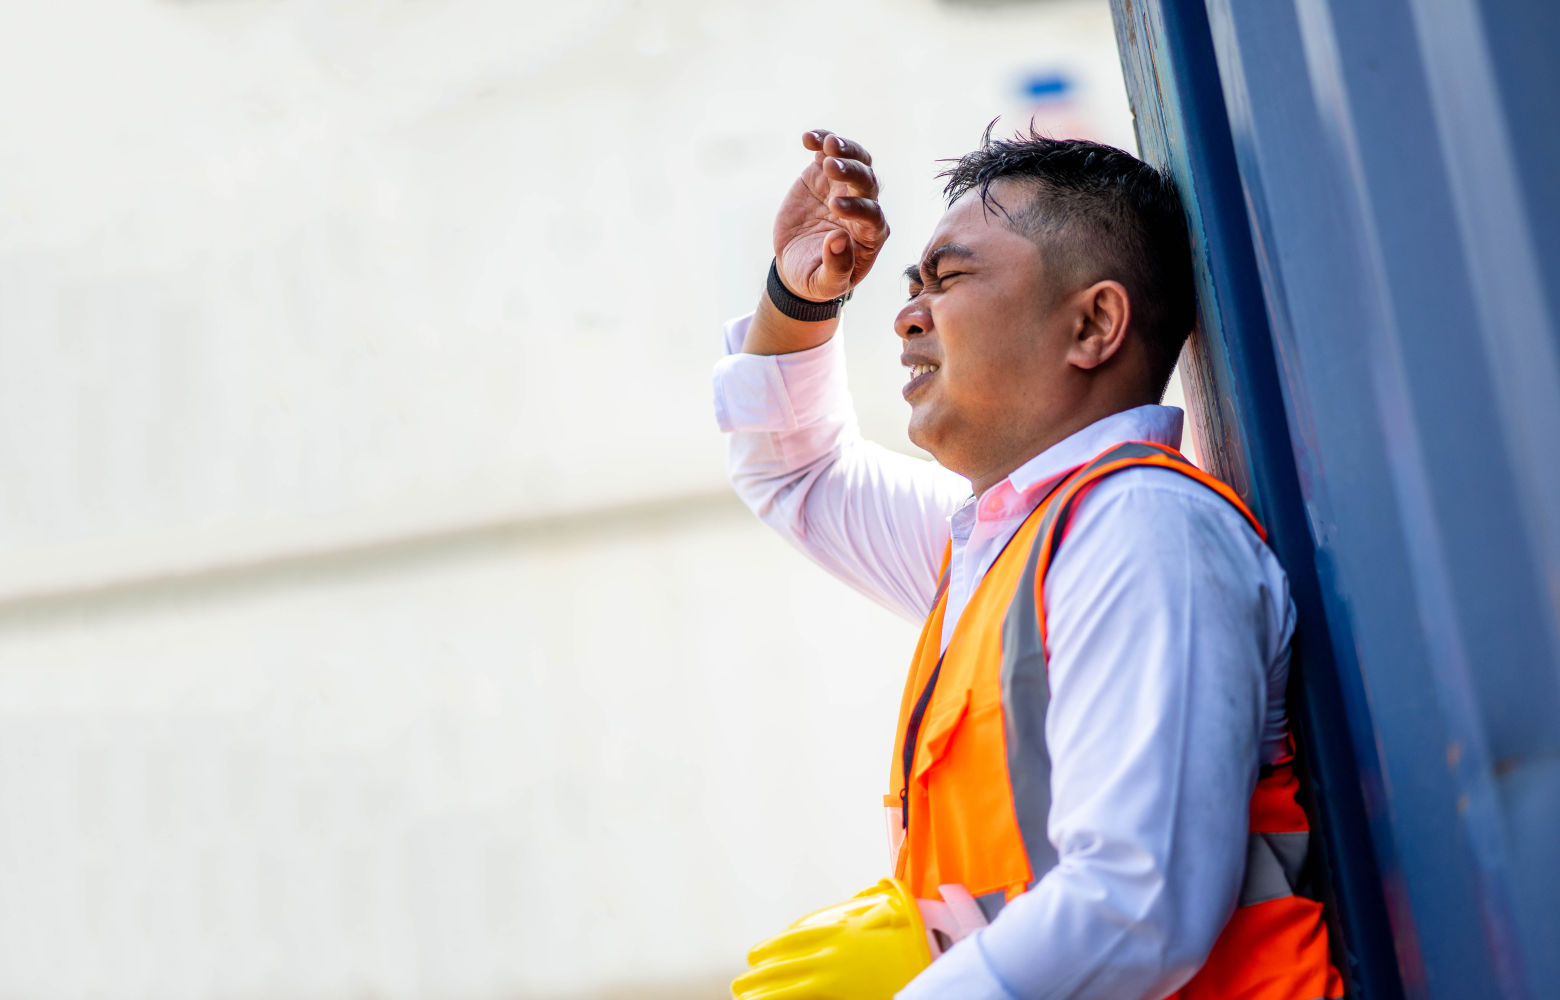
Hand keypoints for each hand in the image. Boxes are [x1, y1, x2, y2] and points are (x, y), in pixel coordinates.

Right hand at [772, 130, 888, 301]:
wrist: (796, 262)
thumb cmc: (816, 277)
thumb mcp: (824, 284)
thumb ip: (836, 268)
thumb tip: (837, 241)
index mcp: (870, 235)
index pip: (872, 216)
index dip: (857, 209)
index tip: (835, 207)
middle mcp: (863, 206)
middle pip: (867, 183)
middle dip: (852, 172)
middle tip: (832, 167)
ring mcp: (844, 187)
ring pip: (856, 161)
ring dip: (844, 150)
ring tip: (827, 145)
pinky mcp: (823, 174)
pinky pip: (827, 153)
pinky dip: (821, 142)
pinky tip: (808, 138)